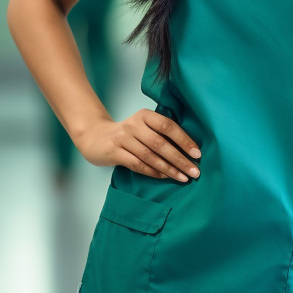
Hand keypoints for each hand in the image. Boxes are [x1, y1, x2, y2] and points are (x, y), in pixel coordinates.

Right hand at [74, 109, 200, 181]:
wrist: (95, 137)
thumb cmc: (127, 134)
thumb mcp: (143, 126)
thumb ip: (160, 133)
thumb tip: (190, 148)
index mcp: (145, 115)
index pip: (168, 126)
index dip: (184, 140)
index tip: (197, 154)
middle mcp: (134, 125)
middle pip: (161, 143)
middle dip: (180, 159)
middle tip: (195, 171)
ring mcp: (123, 138)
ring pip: (150, 156)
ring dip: (169, 168)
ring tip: (184, 177)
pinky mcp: (114, 151)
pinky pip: (138, 164)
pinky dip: (153, 172)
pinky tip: (165, 177)